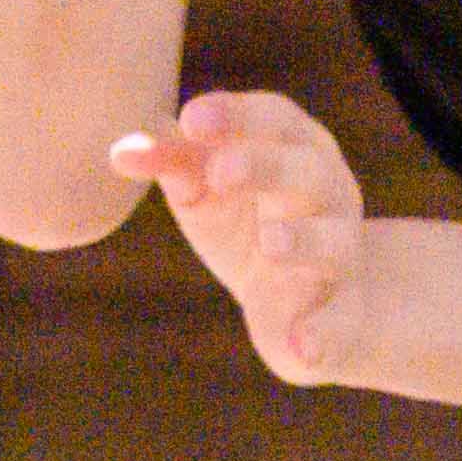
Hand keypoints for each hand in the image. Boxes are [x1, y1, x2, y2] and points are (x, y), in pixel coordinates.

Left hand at [111, 90, 371, 383]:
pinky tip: (302, 345)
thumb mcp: (209, 192)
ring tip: (270, 244)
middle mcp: (329, 196)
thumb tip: (122, 151)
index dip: (237, 115)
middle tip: (221, 171)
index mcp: (296, 151)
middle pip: (308, 171)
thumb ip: (173, 163)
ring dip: (304, 241)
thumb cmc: (250, 225)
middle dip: (267, 167)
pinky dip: (323, 334)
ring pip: (332, 243)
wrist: (308, 304)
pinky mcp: (339, 317)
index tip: (191, 119)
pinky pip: (338, 324)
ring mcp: (339, 257)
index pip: (274, 119)